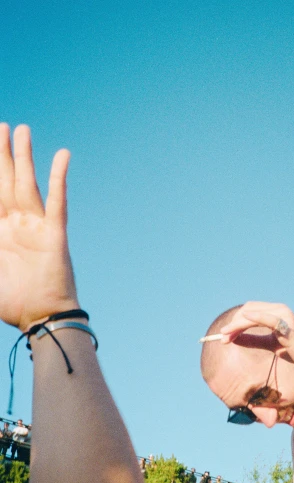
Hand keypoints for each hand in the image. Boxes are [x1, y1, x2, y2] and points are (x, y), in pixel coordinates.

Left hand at [0, 124, 77, 331]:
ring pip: (27, 184)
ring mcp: (36, 227)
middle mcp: (16, 224)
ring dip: (23, 157)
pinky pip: (57, 201)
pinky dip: (59, 178)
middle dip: (1, 154)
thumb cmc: (12, 304)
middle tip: (0, 126)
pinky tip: (62, 155)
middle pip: (6, 181)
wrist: (40, 319)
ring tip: (20, 130)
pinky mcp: (55, 234)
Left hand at [220, 301, 293, 374]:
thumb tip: (234, 338)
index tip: (224, 336)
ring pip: (253, 313)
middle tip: (222, 339)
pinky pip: (269, 319)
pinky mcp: (288, 326)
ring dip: (237, 325)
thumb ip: (252, 340)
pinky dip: (255, 318)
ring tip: (226, 337)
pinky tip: (244, 320)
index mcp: (276, 312)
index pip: (249, 310)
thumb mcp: (270, 345)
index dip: (235, 322)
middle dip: (233, 324)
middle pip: (248, 309)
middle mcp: (279, 309)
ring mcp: (284, 316)